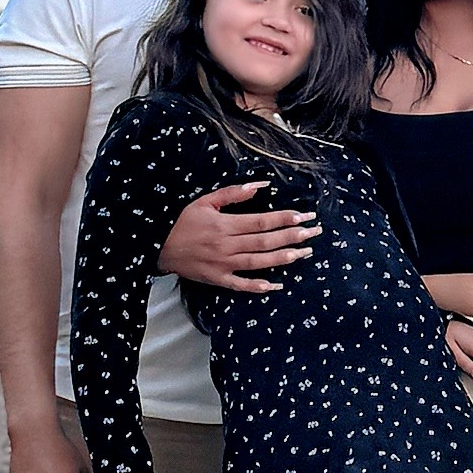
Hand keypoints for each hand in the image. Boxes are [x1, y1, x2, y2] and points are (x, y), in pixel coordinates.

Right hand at [159, 182, 319, 291]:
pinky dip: (259, 286)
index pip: (262, 222)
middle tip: (315, 233)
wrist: (158, 246)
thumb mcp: (205, 201)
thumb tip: (260, 185)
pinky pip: (241, 285)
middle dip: (293, 236)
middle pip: (266, 242)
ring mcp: (223, 264)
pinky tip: (276, 285)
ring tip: (304, 253)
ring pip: (259, 263)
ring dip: (283, 258)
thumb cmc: (183, 221)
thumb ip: (234, 193)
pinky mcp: (218, 279)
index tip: (305, 216)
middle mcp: (227, 245)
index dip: (285, 219)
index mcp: (225, 224)